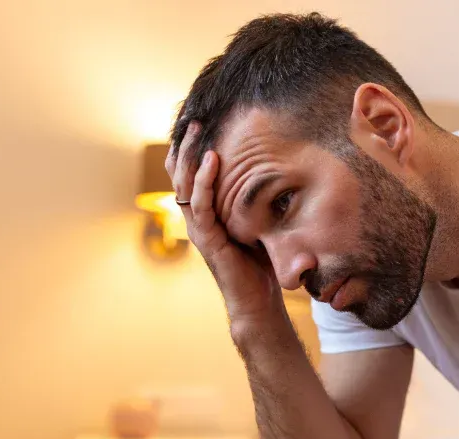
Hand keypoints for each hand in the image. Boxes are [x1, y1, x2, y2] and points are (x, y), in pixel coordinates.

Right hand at [166, 122, 285, 324]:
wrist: (259, 301)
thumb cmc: (261, 262)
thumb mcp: (260, 221)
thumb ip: (257, 200)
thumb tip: (277, 170)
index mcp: (206, 212)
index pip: (191, 176)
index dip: (190, 150)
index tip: (199, 122)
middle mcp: (197, 218)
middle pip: (181, 174)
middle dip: (185, 145)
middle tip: (194, 117)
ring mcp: (200, 228)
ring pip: (185, 185)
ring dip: (190, 155)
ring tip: (196, 130)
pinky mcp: (208, 239)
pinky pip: (201, 204)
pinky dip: (204, 180)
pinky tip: (211, 159)